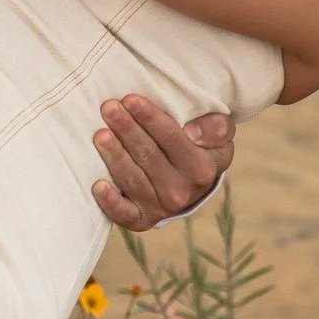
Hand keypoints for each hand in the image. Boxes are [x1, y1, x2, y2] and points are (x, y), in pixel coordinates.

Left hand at [92, 99, 233, 230]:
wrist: (195, 184)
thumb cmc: (203, 148)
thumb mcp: (220, 134)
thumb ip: (217, 127)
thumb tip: (192, 132)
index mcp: (201, 167)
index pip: (171, 138)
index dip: (150, 118)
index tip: (130, 99)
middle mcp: (181, 191)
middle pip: (148, 155)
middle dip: (127, 129)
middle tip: (108, 108)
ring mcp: (161, 207)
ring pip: (133, 179)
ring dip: (115, 156)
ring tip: (100, 135)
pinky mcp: (142, 219)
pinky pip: (124, 214)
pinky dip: (110, 203)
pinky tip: (97, 186)